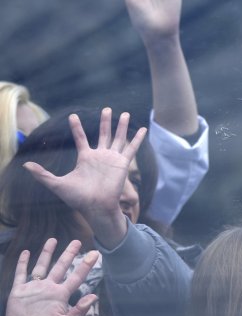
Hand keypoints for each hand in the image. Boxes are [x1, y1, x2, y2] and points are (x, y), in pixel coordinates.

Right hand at [0, 239, 98, 315]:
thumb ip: (79, 310)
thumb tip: (94, 296)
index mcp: (61, 295)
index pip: (77, 277)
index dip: (86, 265)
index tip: (96, 253)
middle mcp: (49, 288)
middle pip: (61, 267)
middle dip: (68, 254)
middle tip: (76, 241)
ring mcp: (34, 289)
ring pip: (42, 266)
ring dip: (46, 253)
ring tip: (52, 239)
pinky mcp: (19, 291)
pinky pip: (20, 274)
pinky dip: (22, 263)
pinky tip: (26, 252)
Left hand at [24, 109, 146, 247]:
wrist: (95, 206)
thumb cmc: (77, 198)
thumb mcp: (56, 184)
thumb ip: (42, 174)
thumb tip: (25, 165)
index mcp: (85, 158)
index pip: (80, 138)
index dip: (76, 127)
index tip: (73, 116)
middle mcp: (100, 156)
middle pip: (103, 134)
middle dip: (105, 122)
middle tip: (107, 109)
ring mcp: (112, 159)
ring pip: (118, 138)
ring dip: (121, 126)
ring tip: (124, 113)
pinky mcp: (123, 163)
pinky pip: (131, 148)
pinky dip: (138, 139)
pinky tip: (143, 129)